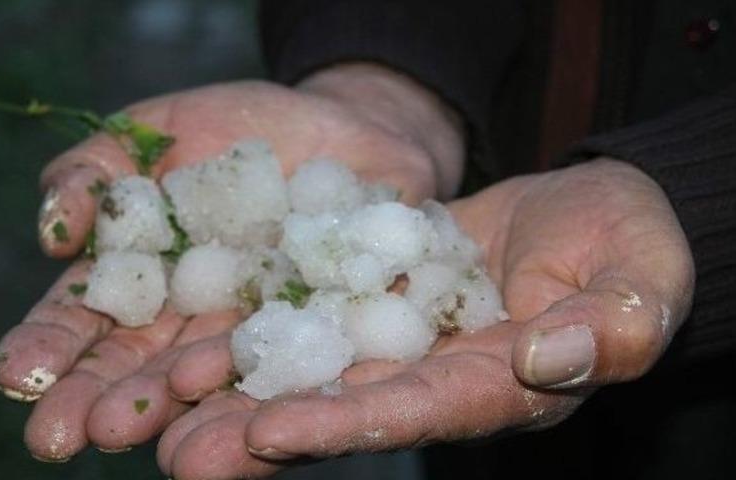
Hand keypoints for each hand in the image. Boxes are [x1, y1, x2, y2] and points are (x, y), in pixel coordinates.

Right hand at [0, 63, 465, 460]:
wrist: (353, 128)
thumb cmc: (243, 128)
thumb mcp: (157, 129)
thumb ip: (96, 171)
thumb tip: (54, 232)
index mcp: (145, 282)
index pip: (85, 324)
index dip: (48, 350)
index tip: (14, 377)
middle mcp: (197, 324)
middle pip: (144, 371)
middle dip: (104, 403)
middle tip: (62, 437)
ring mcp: (263, 335)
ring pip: (220, 385)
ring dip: (187, 416)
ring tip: (159, 450)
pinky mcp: (331, 338)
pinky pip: (309, 372)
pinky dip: (287, 402)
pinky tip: (261, 431)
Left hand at [155, 159, 694, 478]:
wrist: (583, 208)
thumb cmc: (630, 244)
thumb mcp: (641, 283)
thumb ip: (609, 328)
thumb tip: (547, 359)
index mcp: (499, 386)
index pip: (420, 412)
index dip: (350, 423)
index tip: (274, 431)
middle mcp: (435, 375)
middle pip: (344, 409)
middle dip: (263, 433)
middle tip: (179, 457)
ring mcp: (398, 335)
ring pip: (310, 367)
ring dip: (236, 388)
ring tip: (157, 409)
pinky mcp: (371, 292)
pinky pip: (308, 309)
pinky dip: (253, 323)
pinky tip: (189, 337)